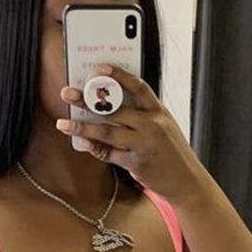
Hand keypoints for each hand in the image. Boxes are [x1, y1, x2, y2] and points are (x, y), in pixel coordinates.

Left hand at [56, 64, 200, 202]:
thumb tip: (112, 107)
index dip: (118, 75)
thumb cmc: (173, 154)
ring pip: (107, 132)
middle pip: (115, 109)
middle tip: (68, 93)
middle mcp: (152, 126)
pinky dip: (94, 148)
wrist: (187, 183)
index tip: (99, 68)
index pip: (138, 87)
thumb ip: (143, 116)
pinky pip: (110, 154)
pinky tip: (82, 142)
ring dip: (83, 127)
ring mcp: (144, 145)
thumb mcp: (165, 128)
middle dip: (88, 100)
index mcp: (159, 113)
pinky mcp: (137, 163)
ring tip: (64, 124)